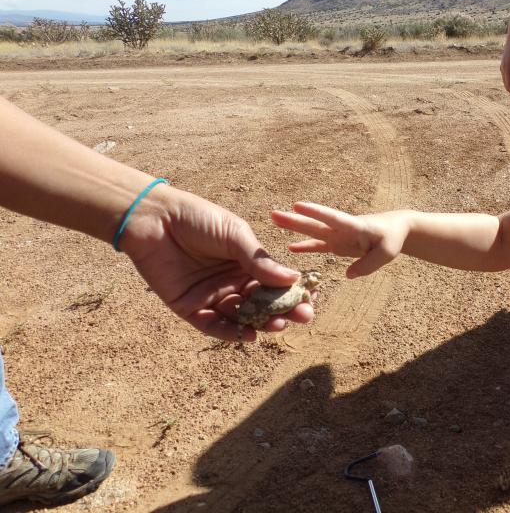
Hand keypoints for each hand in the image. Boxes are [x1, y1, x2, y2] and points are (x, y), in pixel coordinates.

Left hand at [119, 186, 314, 341]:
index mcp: (246, 262)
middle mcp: (231, 281)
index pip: (275, 283)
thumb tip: (293, 279)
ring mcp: (212, 296)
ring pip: (241, 317)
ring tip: (277, 324)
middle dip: (283, 311)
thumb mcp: (235, 235)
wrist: (154, 218)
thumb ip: (260, 261)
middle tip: (302, 317)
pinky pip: (213, 325)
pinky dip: (230, 333)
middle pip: (262, 303)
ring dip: (261, 323)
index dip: (293, 293)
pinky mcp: (190, 307)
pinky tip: (248, 335)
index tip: (311, 300)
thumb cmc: (197, 218)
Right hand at [271, 202, 407, 278]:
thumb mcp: (387, 252)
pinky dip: (305, 247)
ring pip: (313, 232)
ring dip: (295, 228)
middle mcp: (342, 230)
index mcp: (354, 226)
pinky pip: (319, 246)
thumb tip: (348, 275)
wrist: (395, 229)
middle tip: (273, 213)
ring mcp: (338, 236)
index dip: (316, 213)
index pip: (333, 218)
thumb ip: (368, 264)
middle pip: (316, 225)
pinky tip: (289, 248)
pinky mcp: (338, 244)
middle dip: (295, 220)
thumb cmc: (392, 238)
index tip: (297, 205)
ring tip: (274, 220)